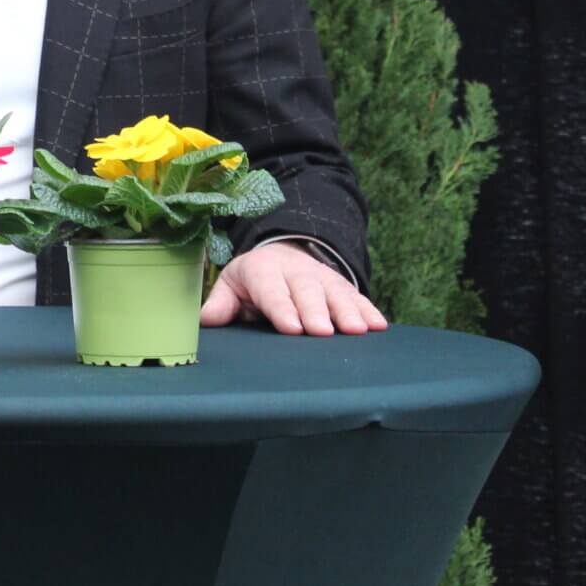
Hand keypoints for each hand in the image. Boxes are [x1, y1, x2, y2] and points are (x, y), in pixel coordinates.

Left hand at [200, 240, 386, 336]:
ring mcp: (321, 276)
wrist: (282, 254)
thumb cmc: (253, 280)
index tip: (292, 328)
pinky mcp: (340, 285)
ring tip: (357, 330)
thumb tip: (207, 320)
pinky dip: (368, 310)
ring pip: (335, 293)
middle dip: (315, 311)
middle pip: (307, 291)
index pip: (272, 291)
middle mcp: (295, 271)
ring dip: (347, 311)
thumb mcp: (232, 284)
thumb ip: (221, 302)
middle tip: (322, 332)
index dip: (282, 308)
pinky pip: (356, 296)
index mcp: (263, 270)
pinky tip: (378, 325)